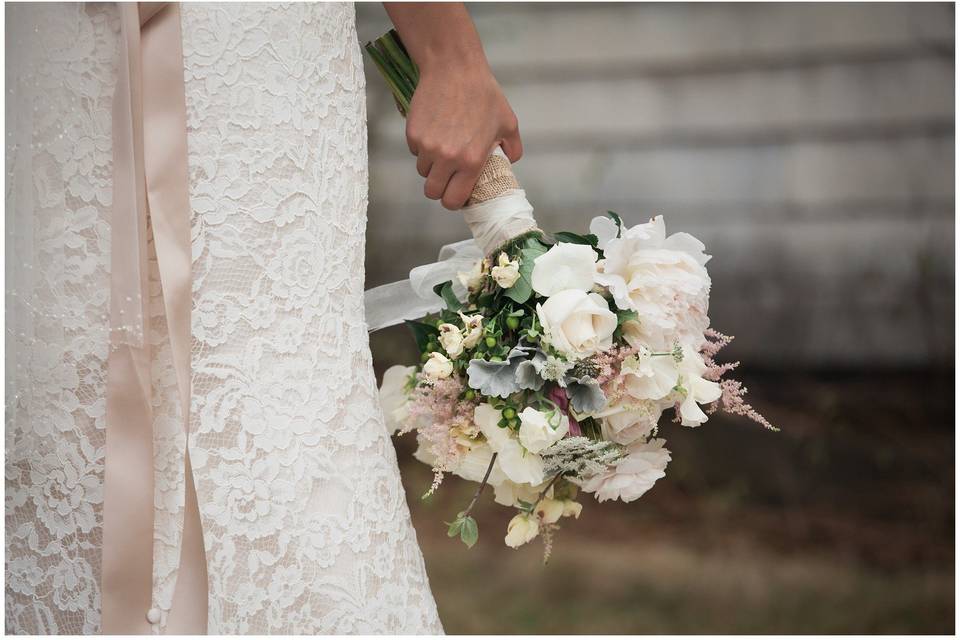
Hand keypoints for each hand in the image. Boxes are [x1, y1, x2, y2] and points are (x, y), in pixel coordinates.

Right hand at [405, 59, 521, 209]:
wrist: (454, 69)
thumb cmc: (483, 95)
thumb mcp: (508, 123)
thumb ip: (513, 149)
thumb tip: (509, 162)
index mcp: (472, 161)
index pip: (453, 200)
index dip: (453, 201)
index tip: (455, 194)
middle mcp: (447, 158)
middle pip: (432, 192)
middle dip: (439, 187)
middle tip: (446, 176)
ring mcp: (427, 147)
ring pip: (422, 171)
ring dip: (431, 165)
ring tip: (443, 146)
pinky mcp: (413, 134)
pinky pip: (414, 151)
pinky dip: (422, 146)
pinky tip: (435, 129)